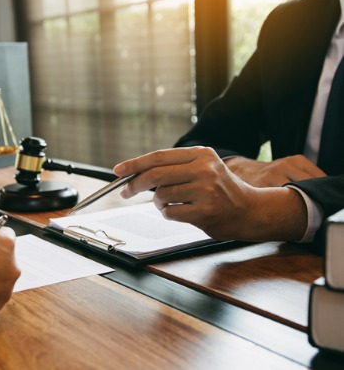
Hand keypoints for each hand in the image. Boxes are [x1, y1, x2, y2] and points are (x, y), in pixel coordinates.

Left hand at [113, 146, 306, 241]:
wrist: (250, 210)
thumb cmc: (220, 191)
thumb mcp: (203, 168)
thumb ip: (174, 168)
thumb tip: (135, 173)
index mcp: (201, 154)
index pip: (159, 157)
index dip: (135, 164)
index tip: (118, 170)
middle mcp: (203, 169)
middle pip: (155, 175)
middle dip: (135, 184)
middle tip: (126, 192)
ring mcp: (205, 190)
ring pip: (161, 196)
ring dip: (159, 203)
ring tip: (174, 204)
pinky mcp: (204, 211)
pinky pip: (170, 213)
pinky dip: (168, 214)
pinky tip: (181, 213)